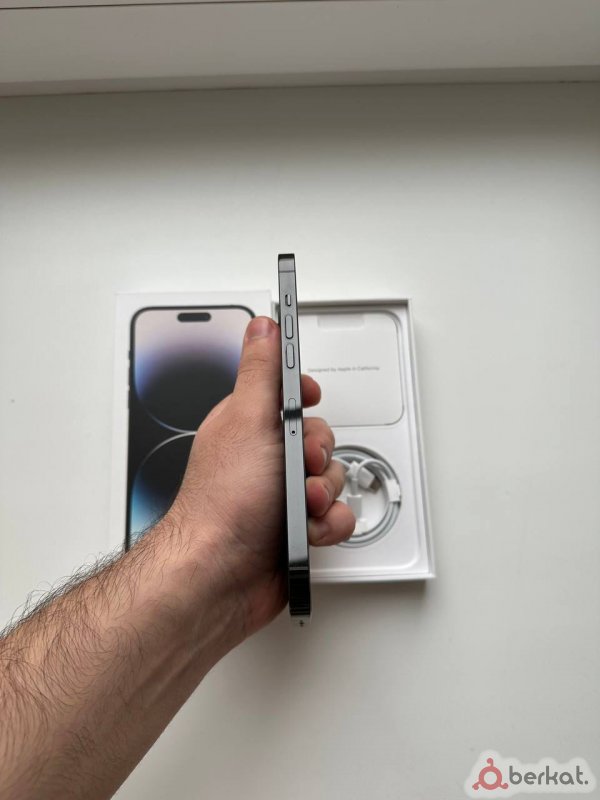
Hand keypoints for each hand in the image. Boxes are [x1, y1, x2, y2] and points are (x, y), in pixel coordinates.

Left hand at [168, 316, 354, 637]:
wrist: (220, 575)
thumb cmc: (223, 504)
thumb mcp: (247, 421)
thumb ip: (261, 372)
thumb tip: (264, 328)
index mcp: (249, 426)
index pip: (287, 394)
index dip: (305, 393)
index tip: (309, 395)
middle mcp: (266, 459)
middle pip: (321, 437)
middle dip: (320, 453)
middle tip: (302, 464)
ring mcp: (282, 494)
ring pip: (332, 478)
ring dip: (325, 492)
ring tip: (302, 503)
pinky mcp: (298, 526)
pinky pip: (336, 514)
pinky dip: (328, 523)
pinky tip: (308, 529)